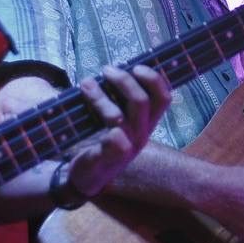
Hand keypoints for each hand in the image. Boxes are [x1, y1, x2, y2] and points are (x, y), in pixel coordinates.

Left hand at [66, 65, 171, 198]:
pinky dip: (97, 116)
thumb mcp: (118, 118)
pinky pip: (110, 137)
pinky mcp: (109, 158)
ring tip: (86, 84)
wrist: (87, 176)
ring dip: (100, 96)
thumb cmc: (102, 140)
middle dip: (124, 80)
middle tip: (106, 70)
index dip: (154, 79)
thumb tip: (115, 66)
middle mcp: (141, 134)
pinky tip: (80, 106)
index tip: (136, 66)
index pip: (163, 98)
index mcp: (146, 122)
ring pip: (119, 116)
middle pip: (142, 101)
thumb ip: (120, 97)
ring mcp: (127, 147)